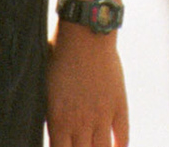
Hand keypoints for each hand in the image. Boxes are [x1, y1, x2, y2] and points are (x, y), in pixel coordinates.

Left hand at [46, 26, 127, 145]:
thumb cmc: (59, 54)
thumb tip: (54, 127)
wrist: (85, 33)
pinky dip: (120, 146)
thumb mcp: (46, 86)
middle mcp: (81, 122)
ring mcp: (102, 115)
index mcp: (58, 119)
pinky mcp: (118, 104)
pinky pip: (122, 135)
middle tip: (82, 145)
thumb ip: (51, 112)